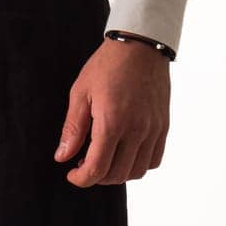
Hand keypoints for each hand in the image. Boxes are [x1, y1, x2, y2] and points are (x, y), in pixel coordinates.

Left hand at [53, 38, 169, 187]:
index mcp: (112, 122)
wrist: (139, 46)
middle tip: (84, 164)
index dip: (81, 179)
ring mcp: (153, 130)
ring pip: (138, 171)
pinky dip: (139, 164)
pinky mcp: (163, 126)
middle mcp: (136, 130)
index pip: (97, 169)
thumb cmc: (107, 65)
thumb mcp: (80, 93)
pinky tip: (125, 152)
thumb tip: (62, 156)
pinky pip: (154, 159)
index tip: (72, 174)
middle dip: (97, 177)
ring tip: (104, 159)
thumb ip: (72, 129)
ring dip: (119, 173)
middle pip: (117, 175)